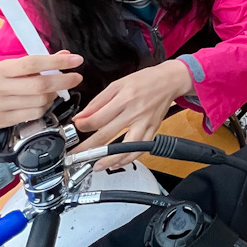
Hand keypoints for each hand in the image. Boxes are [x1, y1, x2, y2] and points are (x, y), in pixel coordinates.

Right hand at [0, 51, 83, 130]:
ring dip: (53, 96)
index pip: (32, 63)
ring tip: (54, 91)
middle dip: (63, 81)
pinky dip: (44, 108)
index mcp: (0, 69)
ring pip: (39, 102)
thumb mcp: (9, 68)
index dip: (57, 62)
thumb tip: (66, 56)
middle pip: (39, 85)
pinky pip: (33, 114)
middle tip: (76, 78)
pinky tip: (44, 102)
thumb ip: (37, 63)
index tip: (76, 60)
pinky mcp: (0, 121)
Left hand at [72, 60, 191, 170]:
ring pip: (126, 147)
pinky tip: (118, 163)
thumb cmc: (144, 81)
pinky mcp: (153, 130)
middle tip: (77, 154)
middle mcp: (135, 113)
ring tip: (97, 166)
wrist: (169, 81)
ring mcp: (145, 124)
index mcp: (124, 99)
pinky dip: (128, 159)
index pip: (98, 118)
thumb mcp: (117, 84)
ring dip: (110, 159)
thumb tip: (82, 116)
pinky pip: (140, 149)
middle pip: (107, 135)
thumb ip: (98, 101)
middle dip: (89, 148)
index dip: (83, 126)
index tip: (76, 128)